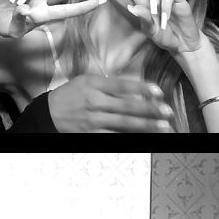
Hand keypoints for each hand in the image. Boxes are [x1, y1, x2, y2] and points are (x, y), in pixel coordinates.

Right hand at [46, 74, 174, 132]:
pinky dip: (131, 137)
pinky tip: (145, 137)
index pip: (122, 86)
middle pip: (127, 106)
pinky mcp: (92, 134)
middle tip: (168, 112)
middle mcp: (95, 102)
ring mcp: (94, 120)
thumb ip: (110, 83)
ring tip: (163, 127)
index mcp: (94, 85)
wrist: (50, 113)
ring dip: (146, 126)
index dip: (142, 88)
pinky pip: (115, 136)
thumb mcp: (87, 81)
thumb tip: (136, 87)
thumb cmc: (72, 94)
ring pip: (124, 123)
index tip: (159, 92)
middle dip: (150, 110)